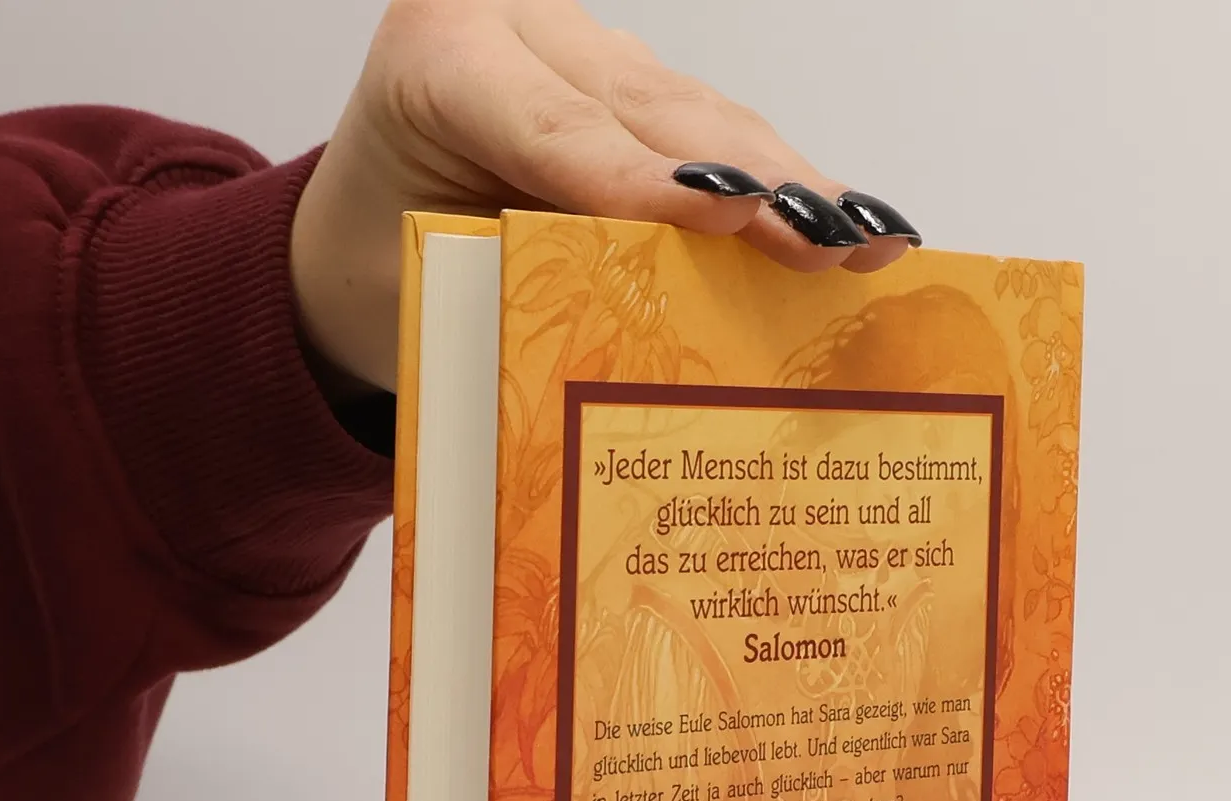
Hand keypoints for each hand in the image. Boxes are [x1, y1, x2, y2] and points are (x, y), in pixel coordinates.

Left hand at [290, 0, 920, 391]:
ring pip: (702, 113)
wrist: (359, 233)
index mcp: (439, 59)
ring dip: (792, 183)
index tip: (732, 215)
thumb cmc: (384, 269)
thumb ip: (530, 286)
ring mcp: (581, 45)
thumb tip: (659, 339)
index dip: (650, 179)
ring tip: (871, 240)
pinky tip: (846, 224)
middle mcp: (516, 26)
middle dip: (757, 181)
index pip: (557, 126)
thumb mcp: (429, 288)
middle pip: (655, 111)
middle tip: (835, 242)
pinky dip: (777, 183)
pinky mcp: (628, 81)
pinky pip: (710, 130)